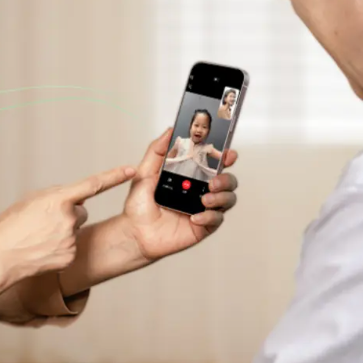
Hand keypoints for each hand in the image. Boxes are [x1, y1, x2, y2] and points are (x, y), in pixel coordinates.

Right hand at [0, 165, 135, 284]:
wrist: (0, 257)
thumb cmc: (11, 226)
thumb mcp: (30, 200)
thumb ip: (57, 194)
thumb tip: (76, 197)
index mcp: (58, 199)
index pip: (93, 185)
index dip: (114, 176)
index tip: (131, 170)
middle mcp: (69, 218)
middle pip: (81, 211)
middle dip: (68, 215)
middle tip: (44, 223)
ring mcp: (71, 239)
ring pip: (76, 230)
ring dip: (63, 231)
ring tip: (40, 237)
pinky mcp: (71, 256)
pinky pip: (71, 246)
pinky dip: (60, 247)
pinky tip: (43, 249)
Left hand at [120, 128, 238, 261]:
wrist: (134, 232)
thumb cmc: (139, 205)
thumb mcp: (144, 172)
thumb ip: (157, 150)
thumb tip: (170, 130)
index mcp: (190, 176)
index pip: (214, 163)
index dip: (225, 157)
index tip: (228, 154)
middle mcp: (200, 191)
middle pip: (228, 181)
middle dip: (226, 178)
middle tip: (213, 181)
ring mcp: (203, 209)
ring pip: (228, 199)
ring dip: (221, 197)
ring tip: (204, 199)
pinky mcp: (203, 227)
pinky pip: (216, 220)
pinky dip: (209, 216)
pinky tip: (194, 217)